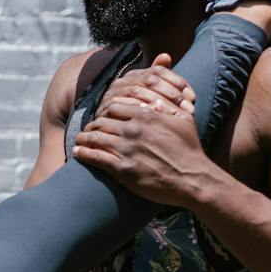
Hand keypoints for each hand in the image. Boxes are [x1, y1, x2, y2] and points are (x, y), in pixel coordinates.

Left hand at [73, 54, 219, 207]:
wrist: (192, 178)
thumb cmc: (190, 149)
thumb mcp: (184, 119)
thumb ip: (169, 104)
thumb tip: (162, 94)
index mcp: (145, 115)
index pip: (114, 106)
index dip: (105, 111)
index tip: (102, 116)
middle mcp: (133, 130)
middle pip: (101, 121)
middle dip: (93, 124)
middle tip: (88, 129)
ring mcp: (126, 149)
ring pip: (95, 137)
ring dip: (84, 137)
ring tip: (79, 140)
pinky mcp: (122, 170)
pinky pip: (96, 157)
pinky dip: (84, 153)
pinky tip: (78, 152)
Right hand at [98, 53, 195, 117]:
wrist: (108, 131)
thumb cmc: (135, 114)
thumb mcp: (150, 96)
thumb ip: (160, 78)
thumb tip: (165, 55)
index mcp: (135, 74)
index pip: (159, 71)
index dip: (177, 82)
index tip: (192, 97)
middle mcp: (123, 80)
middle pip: (150, 81)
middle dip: (172, 95)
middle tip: (188, 109)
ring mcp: (113, 93)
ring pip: (139, 92)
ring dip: (160, 104)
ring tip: (176, 116)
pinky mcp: (106, 107)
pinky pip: (125, 106)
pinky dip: (141, 111)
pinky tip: (156, 120)